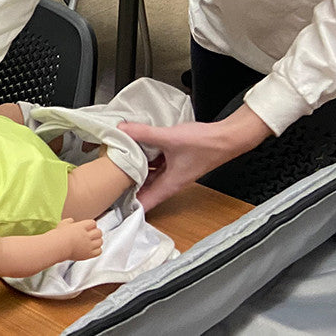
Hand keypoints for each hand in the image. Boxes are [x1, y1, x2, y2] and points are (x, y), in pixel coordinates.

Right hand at [56, 218, 102, 261]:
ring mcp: (88, 245)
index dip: (92, 225)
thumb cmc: (58, 235)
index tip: (88, 228)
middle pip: (99, 232)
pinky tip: (93, 249)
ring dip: (98, 241)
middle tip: (92, 235)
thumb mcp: (63, 224)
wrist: (57, 247)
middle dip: (96, 232)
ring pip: (100, 241)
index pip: (93, 223)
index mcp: (81, 226)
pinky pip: (99, 251)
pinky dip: (98, 249)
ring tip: (93, 242)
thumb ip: (69, 221)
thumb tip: (72, 221)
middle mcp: (86, 235)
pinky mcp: (88, 254)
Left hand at [118, 104, 272, 210]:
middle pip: (145, 189)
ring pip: (150, 175)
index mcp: (169, 185)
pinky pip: (157, 163)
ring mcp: (174, 171)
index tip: (112, 202)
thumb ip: (144, 134)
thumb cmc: (204, 145)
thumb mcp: (169, 138)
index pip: (145, 203)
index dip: (128, 206)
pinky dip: (147, 159)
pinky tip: (138, 148)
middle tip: (109, 179)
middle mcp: (170, 181)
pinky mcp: (176, 160)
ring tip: (118, 163)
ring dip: (137, 171)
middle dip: (128, 185)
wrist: (225, 138)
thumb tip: (123, 130)